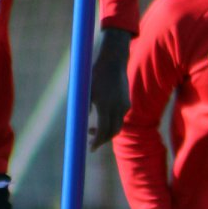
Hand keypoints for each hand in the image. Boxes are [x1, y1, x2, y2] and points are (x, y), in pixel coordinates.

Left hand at [88, 28, 131, 150]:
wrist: (113, 60)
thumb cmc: (95, 73)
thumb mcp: (85, 89)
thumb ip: (83, 107)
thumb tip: (81, 122)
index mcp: (105, 105)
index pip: (103, 131)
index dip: (97, 142)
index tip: (90, 148)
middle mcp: (117, 107)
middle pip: (112, 132)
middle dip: (102, 140)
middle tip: (91, 143)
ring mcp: (124, 105)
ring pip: (117, 126)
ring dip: (107, 132)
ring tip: (92, 130)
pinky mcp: (126, 102)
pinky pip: (120, 118)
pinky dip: (112, 123)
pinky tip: (102, 118)